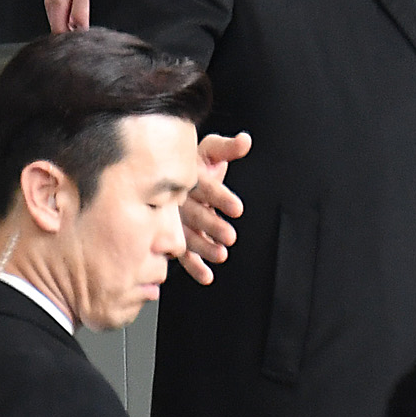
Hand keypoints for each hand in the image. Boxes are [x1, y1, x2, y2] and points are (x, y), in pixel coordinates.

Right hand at [177, 132, 250, 284]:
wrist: (169, 175)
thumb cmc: (196, 163)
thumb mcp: (211, 150)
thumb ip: (228, 148)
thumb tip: (245, 140)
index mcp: (188, 178)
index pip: (206, 187)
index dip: (222, 198)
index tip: (238, 208)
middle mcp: (178, 200)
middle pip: (197, 214)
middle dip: (214, 226)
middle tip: (230, 237)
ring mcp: (174, 220)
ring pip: (188, 235)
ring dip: (204, 248)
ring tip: (221, 255)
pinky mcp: (173, 236)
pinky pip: (181, 253)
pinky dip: (193, 266)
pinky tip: (206, 276)